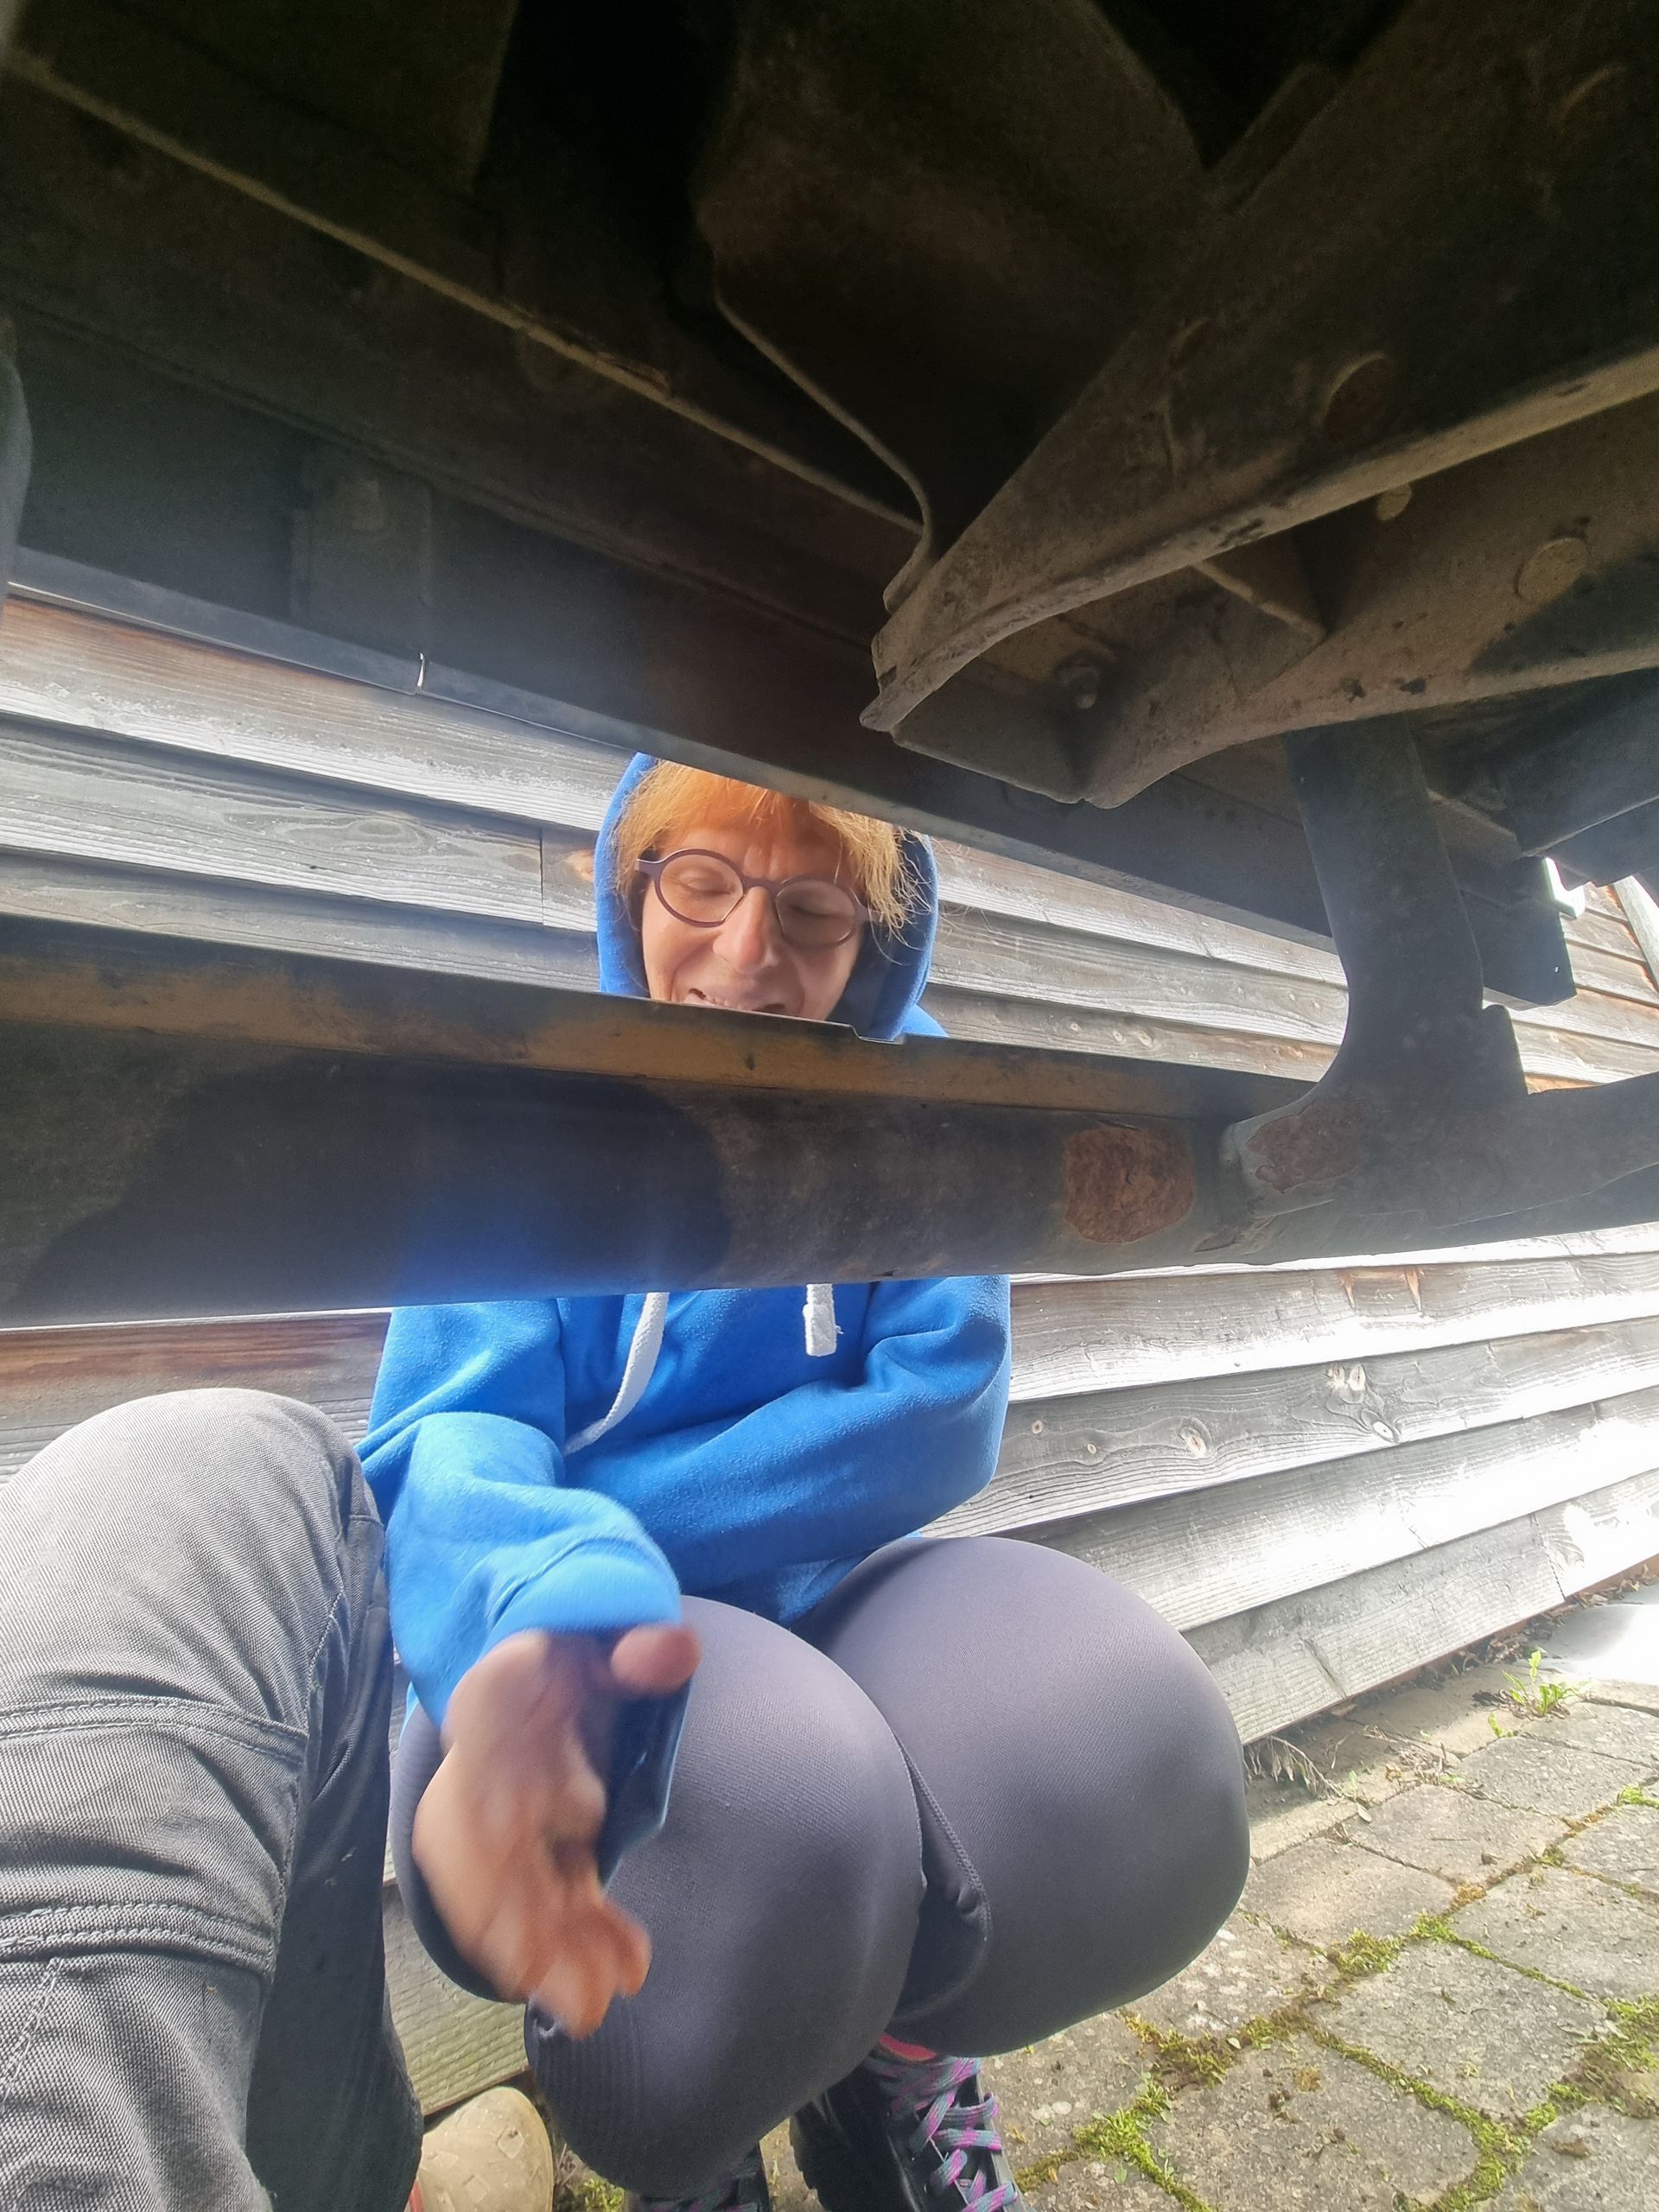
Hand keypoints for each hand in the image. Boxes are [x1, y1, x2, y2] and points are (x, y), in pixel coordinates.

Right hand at [411, 1622, 700, 2035]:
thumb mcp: (608, 1630)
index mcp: (499, 1691)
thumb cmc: (580, 1649)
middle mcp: (488, 1763)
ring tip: (590, 2006)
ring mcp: (507, 1816)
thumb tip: (673, 1649)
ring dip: (543, 1949)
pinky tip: (624, 1972)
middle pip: (482, 1837)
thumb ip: (638, 1642)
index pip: (480, 1727)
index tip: (511, 1828)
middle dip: (507, 1909)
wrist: (556, 1669)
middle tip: (542, 1977)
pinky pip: (552, 1899)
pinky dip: (579, 1941)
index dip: (486, 1778)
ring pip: (512, 1888)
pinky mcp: (539, 1851)